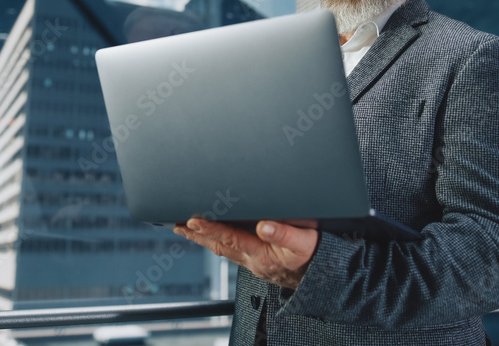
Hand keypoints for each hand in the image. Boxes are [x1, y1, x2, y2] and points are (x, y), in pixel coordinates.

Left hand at [173, 218, 319, 289]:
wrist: (321, 278)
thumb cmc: (314, 257)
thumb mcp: (304, 242)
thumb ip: (284, 234)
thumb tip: (263, 225)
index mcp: (262, 254)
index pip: (230, 238)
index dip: (210, 228)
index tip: (193, 220)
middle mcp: (252, 260)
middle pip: (218, 245)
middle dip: (197, 234)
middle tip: (177, 224)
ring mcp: (252, 262)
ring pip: (222, 249)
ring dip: (203, 238)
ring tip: (186, 229)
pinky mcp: (256, 261)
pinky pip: (231, 250)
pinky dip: (217, 241)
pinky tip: (211, 236)